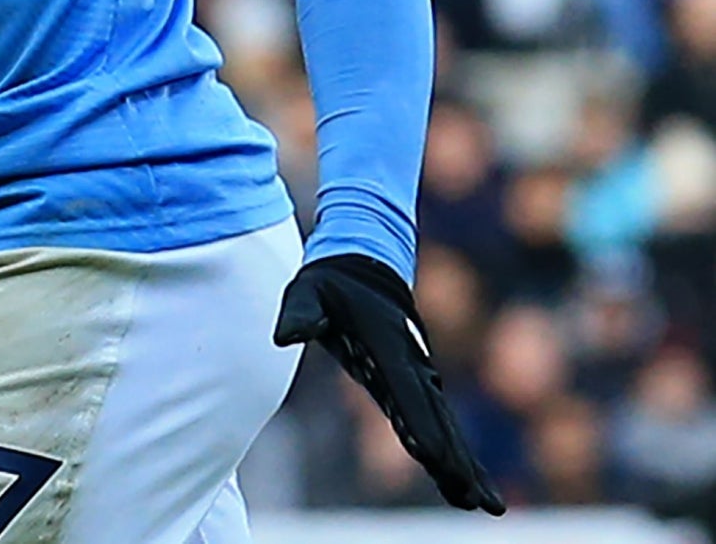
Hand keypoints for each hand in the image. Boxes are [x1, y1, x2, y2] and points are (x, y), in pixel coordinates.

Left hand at [274, 253, 505, 514]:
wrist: (362, 264)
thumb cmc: (330, 280)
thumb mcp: (307, 290)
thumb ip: (300, 313)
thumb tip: (285, 336)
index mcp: (388, 345)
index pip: (405, 391)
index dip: (419, 423)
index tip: (434, 456)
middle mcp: (410, 364)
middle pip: (436, 420)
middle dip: (456, 460)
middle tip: (479, 500)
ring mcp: (416, 374)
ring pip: (443, 426)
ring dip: (462, 464)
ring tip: (482, 504)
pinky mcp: (413, 381)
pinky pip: (434, 421)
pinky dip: (450, 450)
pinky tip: (459, 481)